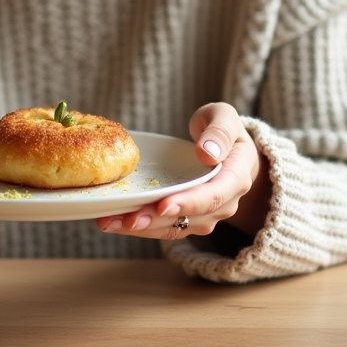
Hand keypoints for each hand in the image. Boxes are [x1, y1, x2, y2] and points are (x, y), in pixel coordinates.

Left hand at [96, 102, 269, 239]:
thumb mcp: (223, 117)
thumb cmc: (221, 129)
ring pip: (173, 228)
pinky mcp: (185, 218)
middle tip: (129, 219)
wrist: (225, 149)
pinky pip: (163, 227)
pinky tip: (111, 221)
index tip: (164, 205)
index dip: (189, 202)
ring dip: (141, 228)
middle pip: (190, 217)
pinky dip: (137, 227)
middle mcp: (223, 203)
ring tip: (110, 222)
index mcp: (235, 177)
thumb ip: (219, 131)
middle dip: (157, 220)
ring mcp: (204, 215)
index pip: (214, 195)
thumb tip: (207, 153)